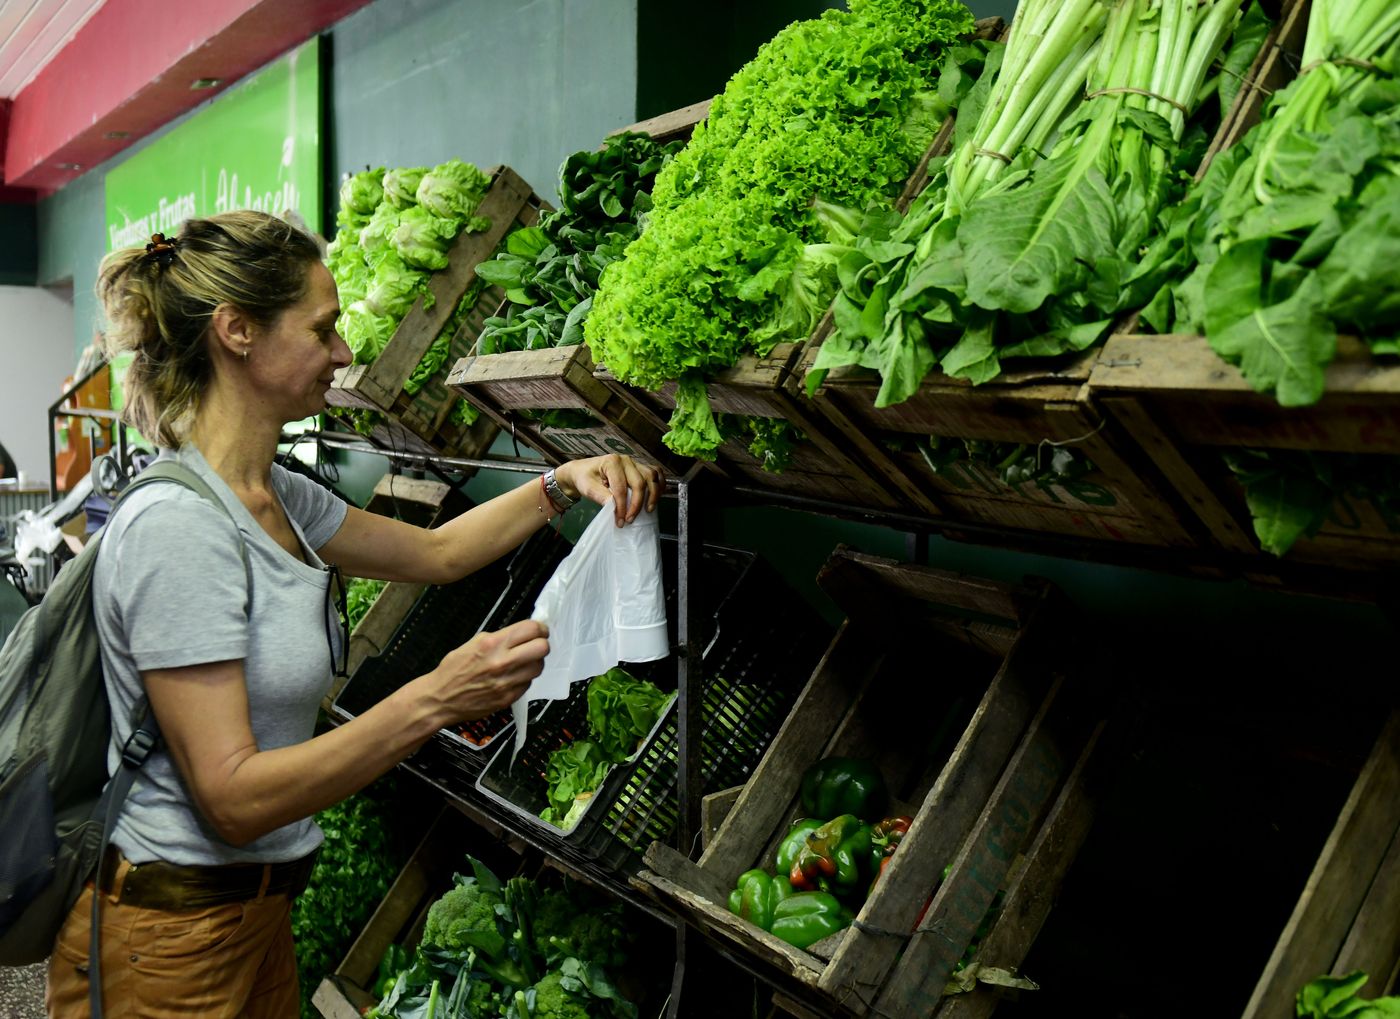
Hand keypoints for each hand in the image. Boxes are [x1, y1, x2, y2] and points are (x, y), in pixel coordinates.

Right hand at [427, 619, 548, 720]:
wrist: (440, 698)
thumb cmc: (454, 669)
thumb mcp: (474, 642)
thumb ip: (500, 637)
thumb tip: (522, 633)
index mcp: (492, 643)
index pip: (531, 629)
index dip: (540, 628)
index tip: (539, 630)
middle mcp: (502, 662)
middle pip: (542, 648)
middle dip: (541, 644)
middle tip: (535, 645)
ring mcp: (507, 682)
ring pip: (539, 667)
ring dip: (534, 663)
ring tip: (523, 662)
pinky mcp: (508, 698)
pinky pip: (528, 684)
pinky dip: (524, 679)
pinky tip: (512, 677)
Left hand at [556, 454, 664, 525]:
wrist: (582, 471)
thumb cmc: (584, 478)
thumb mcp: (587, 488)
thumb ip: (600, 496)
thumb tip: (614, 508)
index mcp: (612, 462)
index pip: (621, 487)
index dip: (622, 506)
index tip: (620, 521)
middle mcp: (626, 460)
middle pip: (639, 482)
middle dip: (637, 504)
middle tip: (630, 519)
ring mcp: (634, 462)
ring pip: (651, 476)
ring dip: (653, 494)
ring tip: (648, 510)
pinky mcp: (639, 467)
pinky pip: (655, 473)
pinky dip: (659, 484)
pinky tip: (658, 496)